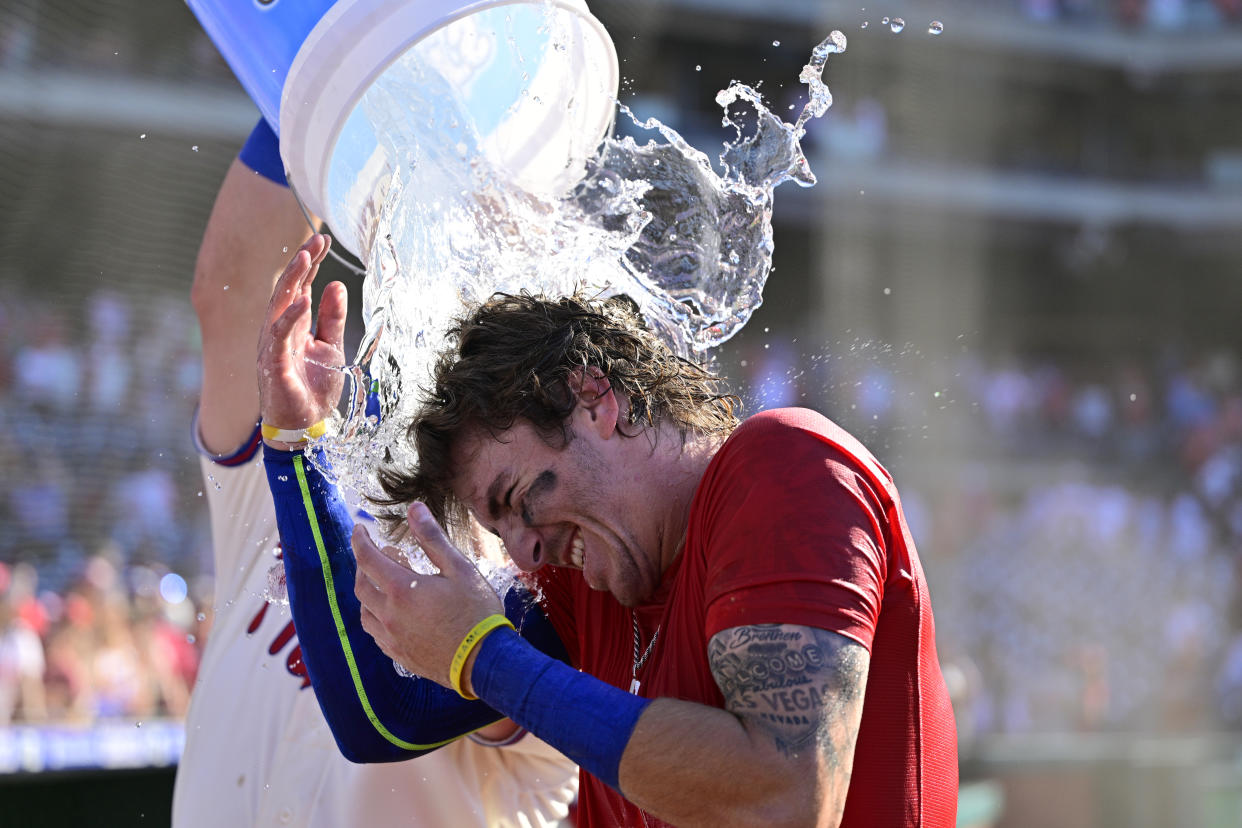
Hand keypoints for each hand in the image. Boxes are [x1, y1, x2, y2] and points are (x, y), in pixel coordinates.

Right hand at [257, 234, 345, 441]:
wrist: (305, 425)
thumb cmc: (313, 388)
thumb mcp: (332, 348)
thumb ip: (332, 318)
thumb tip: (337, 284)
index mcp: (294, 325)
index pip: (301, 286)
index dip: (311, 263)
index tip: (323, 239)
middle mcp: (280, 330)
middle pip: (288, 289)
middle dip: (303, 263)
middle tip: (316, 239)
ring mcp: (274, 346)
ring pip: (279, 305)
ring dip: (293, 280)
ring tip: (306, 257)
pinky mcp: (273, 364)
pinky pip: (279, 336)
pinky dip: (290, 317)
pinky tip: (302, 299)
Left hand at [353, 502, 503, 691]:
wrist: (484, 662)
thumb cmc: (476, 612)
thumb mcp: (459, 569)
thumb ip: (433, 539)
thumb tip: (414, 509)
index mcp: (401, 589)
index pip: (367, 558)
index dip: (360, 540)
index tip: (359, 527)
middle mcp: (389, 614)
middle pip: (361, 585)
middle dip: (364, 565)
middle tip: (377, 554)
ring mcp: (391, 638)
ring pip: (365, 612)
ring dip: (368, 593)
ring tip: (383, 584)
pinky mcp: (399, 655)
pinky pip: (375, 634)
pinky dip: (376, 617)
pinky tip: (391, 614)